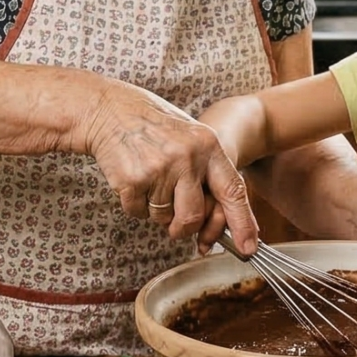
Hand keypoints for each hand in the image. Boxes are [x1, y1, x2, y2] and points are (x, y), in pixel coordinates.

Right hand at [80, 82, 258, 249]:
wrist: (108, 108)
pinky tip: (133, 179)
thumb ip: (207, 171)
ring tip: (149, 180)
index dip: (242, 223)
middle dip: (182, 227)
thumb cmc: (153, 125)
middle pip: (193, 216)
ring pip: (163, 218)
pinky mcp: (132, 180)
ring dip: (155, 210)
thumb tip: (220, 216)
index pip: (233, 191)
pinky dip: (135, 204)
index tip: (248, 247)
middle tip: (174, 222)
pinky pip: (138, 212)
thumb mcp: (190, 136)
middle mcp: (187, 157)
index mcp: (208, 145)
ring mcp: (159, 169)